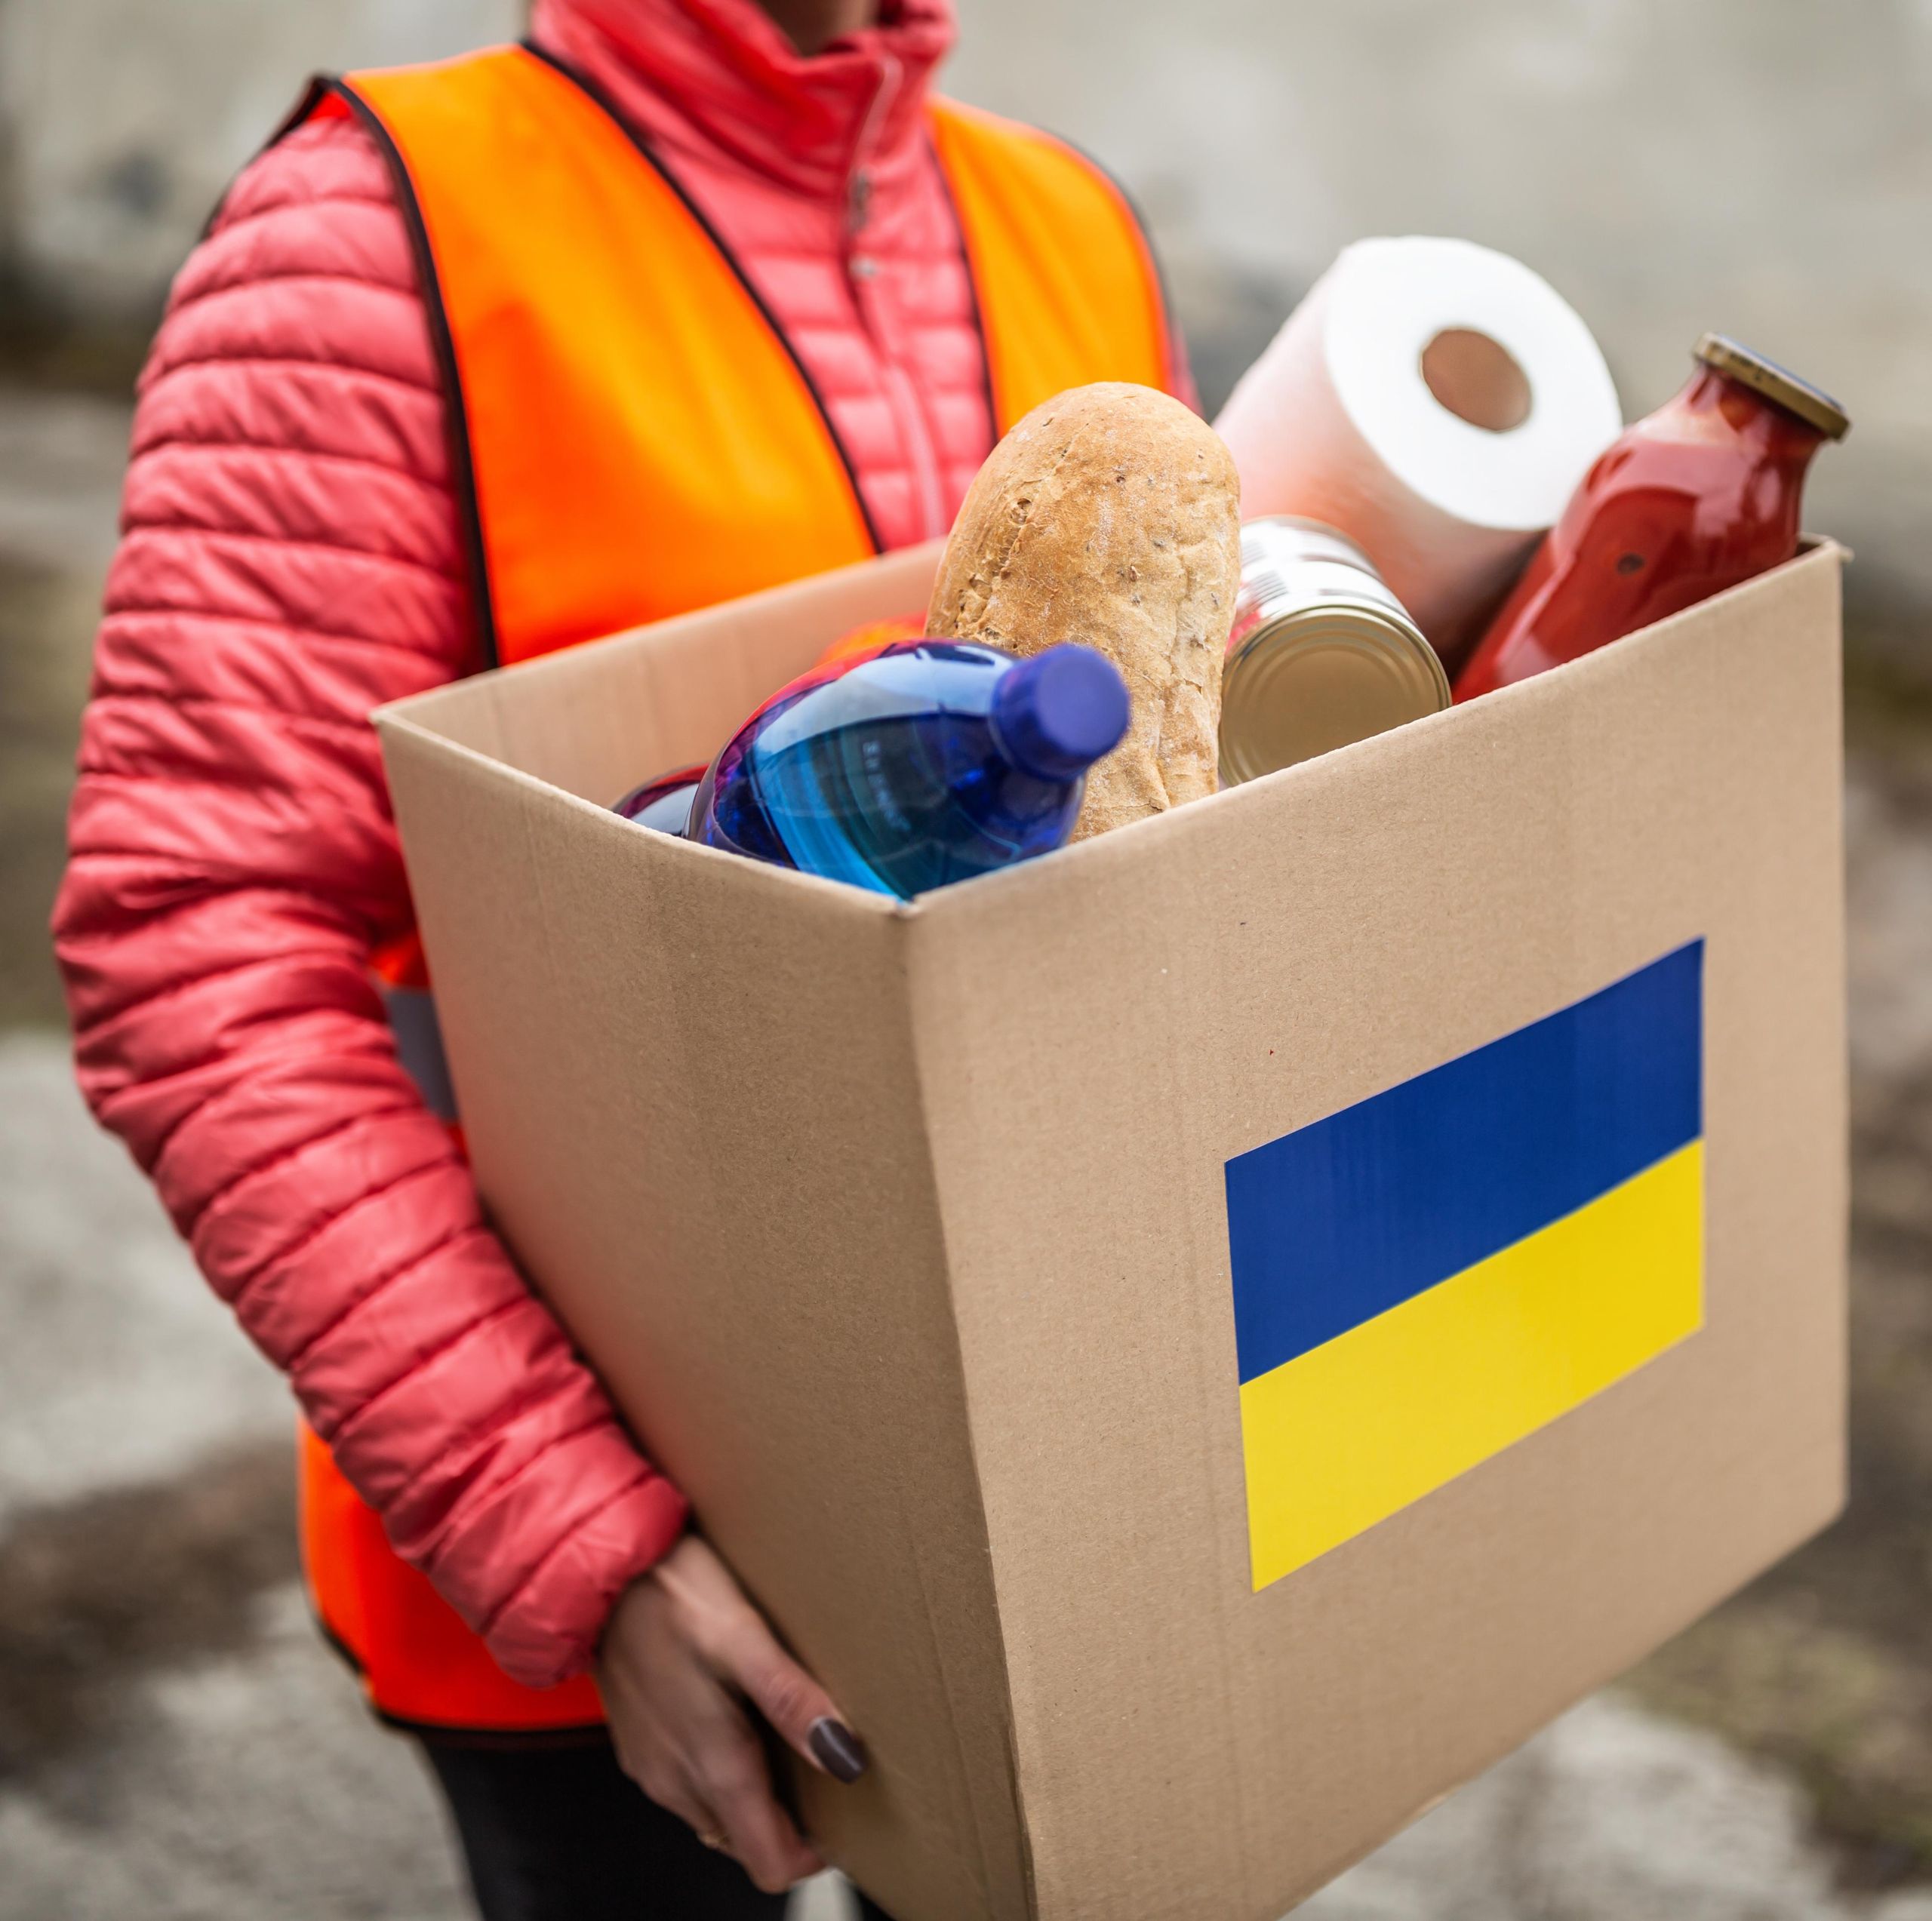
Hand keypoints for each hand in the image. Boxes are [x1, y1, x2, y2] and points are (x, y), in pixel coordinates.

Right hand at [596, 1535, 867, 1893]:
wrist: (598, 1573)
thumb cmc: (672, 1594)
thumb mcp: (744, 1637)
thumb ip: (791, 1700)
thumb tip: (844, 1756)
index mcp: (712, 1765)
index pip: (768, 1862)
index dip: (810, 1853)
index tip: (839, 1818)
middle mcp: (678, 1782)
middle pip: (746, 1841)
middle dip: (788, 1823)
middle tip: (819, 1763)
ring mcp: (653, 1768)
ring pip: (717, 1815)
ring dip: (754, 1796)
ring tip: (783, 1738)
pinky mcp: (640, 1747)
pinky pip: (689, 1785)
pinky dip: (720, 1772)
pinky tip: (734, 1719)